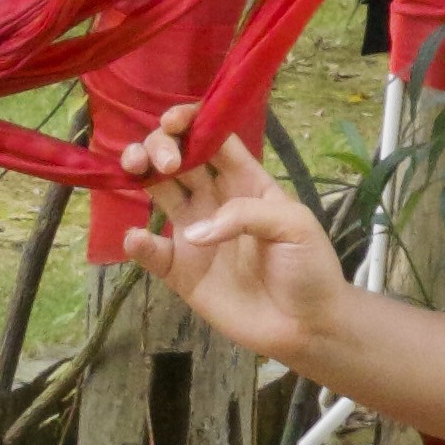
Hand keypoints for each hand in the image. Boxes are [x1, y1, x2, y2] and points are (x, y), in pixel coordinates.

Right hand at [130, 120, 354, 377]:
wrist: (306, 324)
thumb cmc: (309, 266)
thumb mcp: (294, 225)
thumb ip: (247, 214)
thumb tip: (195, 232)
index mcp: (246, 181)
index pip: (213, 139)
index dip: (191, 122)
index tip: (174, 120)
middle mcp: (215, 200)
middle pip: (178, 158)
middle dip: (161, 145)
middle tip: (165, 160)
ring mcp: (194, 235)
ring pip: (157, 191)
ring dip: (140, 173)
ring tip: (135, 169)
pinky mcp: (180, 271)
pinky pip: (150, 252)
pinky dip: (137, 243)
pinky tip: (138, 237)